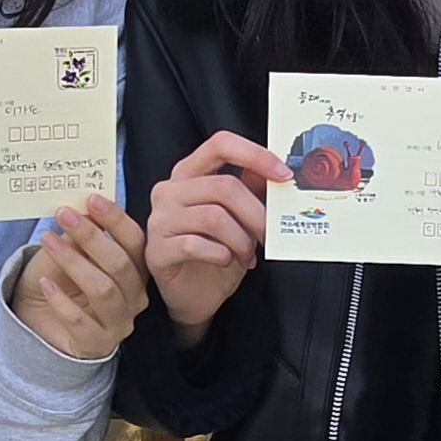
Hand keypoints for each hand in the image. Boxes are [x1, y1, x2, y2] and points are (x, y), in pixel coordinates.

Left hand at [13, 195, 149, 361]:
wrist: (39, 323)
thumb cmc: (59, 284)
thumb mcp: (67, 253)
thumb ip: (79, 235)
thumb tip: (84, 207)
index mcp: (134, 270)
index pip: (135, 242)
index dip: (116, 220)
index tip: (91, 199)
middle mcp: (134, 297)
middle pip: (121, 264)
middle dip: (92, 237)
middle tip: (64, 215)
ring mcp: (119, 324)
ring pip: (104, 290)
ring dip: (74, 263)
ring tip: (49, 242)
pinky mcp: (97, 345)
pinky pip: (81, 322)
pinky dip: (61, 301)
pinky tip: (45, 284)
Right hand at [148, 131, 286, 337]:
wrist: (194, 296)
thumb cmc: (216, 252)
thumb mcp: (240, 218)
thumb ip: (252, 190)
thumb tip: (278, 171)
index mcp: (189, 173)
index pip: (220, 144)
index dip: (255, 155)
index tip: (284, 175)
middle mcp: (169, 190)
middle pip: (224, 187)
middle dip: (256, 214)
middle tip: (269, 235)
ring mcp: (159, 220)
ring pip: (214, 217)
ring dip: (242, 240)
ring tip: (248, 256)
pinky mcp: (157, 251)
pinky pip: (196, 245)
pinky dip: (222, 255)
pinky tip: (226, 261)